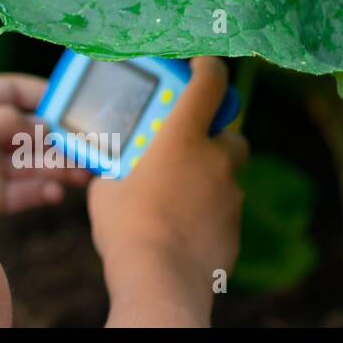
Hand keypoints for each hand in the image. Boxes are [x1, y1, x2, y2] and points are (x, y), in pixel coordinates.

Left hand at [0, 74, 90, 224]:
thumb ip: (4, 122)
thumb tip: (44, 127)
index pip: (16, 90)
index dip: (47, 94)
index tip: (80, 104)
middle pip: (33, 130)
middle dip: (64, 138)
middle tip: (95, 149)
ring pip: (34, 163)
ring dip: (61, 166)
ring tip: (85, 174)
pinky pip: (24, 192)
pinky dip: (42, 191)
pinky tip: (56, 192)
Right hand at [88, 57, 248, 325]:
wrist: (159, 280)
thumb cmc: (126, 225)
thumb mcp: (108, 186)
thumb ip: (120, 167)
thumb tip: (115, 167)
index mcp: (182, 138)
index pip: (209, 84)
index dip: (208, 67)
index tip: (202, 63)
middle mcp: (215, 160)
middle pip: (229, 133)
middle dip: (212, 135)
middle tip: (183, 144)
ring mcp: (231, 195)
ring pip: (226, 174)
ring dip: (206, 176)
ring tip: (174, 194)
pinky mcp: (235, 228)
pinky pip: (223, 208)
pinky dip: (207, 210)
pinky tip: (180, 225)